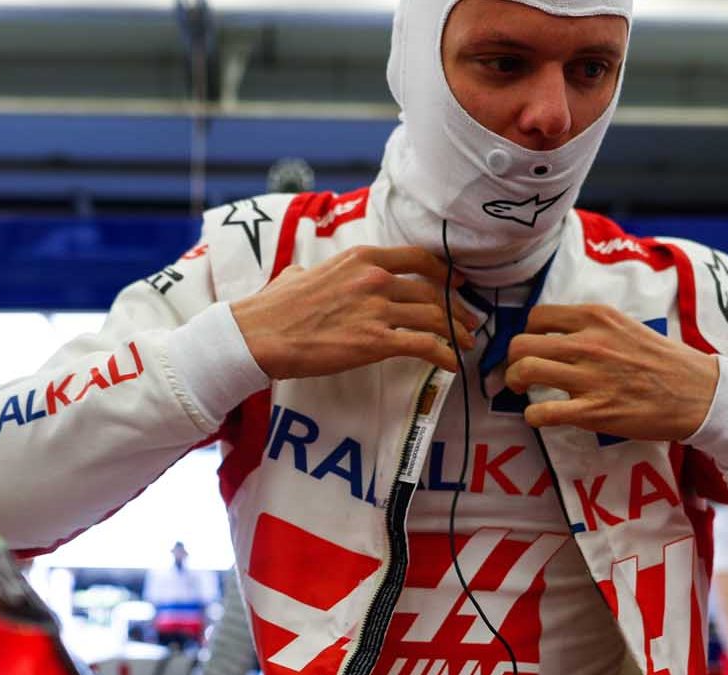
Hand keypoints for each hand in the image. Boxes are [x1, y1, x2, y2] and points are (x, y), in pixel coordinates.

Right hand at [230, 245, 480, 379]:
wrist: (259, 335)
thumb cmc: (272, 308)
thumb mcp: (297, 275)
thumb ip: (314, 273)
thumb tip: (306, 276)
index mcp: (361, 258)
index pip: (418, 259)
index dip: (445, 272)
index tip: (457, 283)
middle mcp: (375, 279)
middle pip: (432, 292)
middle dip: (457, 309)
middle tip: (468, 322)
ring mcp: (377, 309)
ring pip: (435, 318)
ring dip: (457, 333)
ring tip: (466, 344)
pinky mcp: (376, 341)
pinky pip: (425, 345)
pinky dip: (445, 354)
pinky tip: (452, 364)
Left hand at [503, 304, 719, 439]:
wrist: (698, 393)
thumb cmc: (664, 361)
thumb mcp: (626, 327)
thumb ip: (592, 327)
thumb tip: (558, 334)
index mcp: (597, 318)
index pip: (537, 317)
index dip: (527, 334)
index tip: (533, 347)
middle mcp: (589, 343)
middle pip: (521, 344)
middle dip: (512, 360)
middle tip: (520, 372)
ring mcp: (590, 377)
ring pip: (524, 372)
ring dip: (514, 384)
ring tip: (523, 391)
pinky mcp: (594, 412)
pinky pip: (542, 413)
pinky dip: (532, 416)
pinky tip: (540, 416)